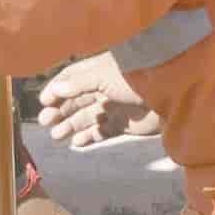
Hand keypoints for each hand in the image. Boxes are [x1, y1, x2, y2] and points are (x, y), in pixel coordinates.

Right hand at [38, 53, 162, 149]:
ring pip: (86, 118)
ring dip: (70, 126)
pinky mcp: (124, 125)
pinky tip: (76, 142)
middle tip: (45, 122)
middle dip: (60, 111)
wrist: (170, 92)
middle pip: (76, 100)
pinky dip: (88, 137)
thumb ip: (78, 83)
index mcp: (99, 71)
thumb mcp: (103, 76)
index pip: (71, 78)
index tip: (43, 102)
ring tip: (56, 135)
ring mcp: (114, 107)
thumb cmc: (135, 77)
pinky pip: (102, 132)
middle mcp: (104, 88)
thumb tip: (56, 90)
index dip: (56, 89)